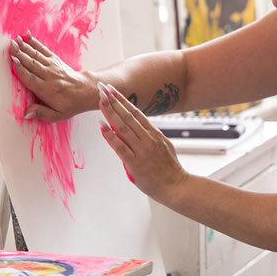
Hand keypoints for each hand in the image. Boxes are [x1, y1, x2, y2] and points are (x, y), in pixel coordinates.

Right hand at [8, 33, 93, 121]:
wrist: (86, 91)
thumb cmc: (70, 104)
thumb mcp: (57, 115)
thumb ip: (41, 113)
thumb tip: (26, 113)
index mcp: (48, 90)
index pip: (31, 78)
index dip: (21, 69)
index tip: (13, 60)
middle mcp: (50, 76)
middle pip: (32, 64)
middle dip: (21, 54)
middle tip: (10, 46)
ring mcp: (54, 67)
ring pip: (37, 56)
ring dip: (25, 47)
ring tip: (15, 40)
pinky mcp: (56, 61)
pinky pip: (44, 50)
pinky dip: (35, 43)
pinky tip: (28, 36)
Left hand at [98, 82, 188, 203]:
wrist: (176, 186)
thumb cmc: (169, 169)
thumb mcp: (163, 146)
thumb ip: (149, 137)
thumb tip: (135, 129)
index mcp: (155, 134)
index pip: (136, 112)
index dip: (123, 100)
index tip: (113, 90)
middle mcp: (148, 139)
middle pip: (128, 116)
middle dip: (114, 101)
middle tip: (102, 89)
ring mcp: (142, 150)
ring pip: (123, 127)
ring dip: (110, 112)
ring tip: (100, 101)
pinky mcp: (135, 163)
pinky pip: (120, 147)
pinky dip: (110, 136)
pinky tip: (102, 127)